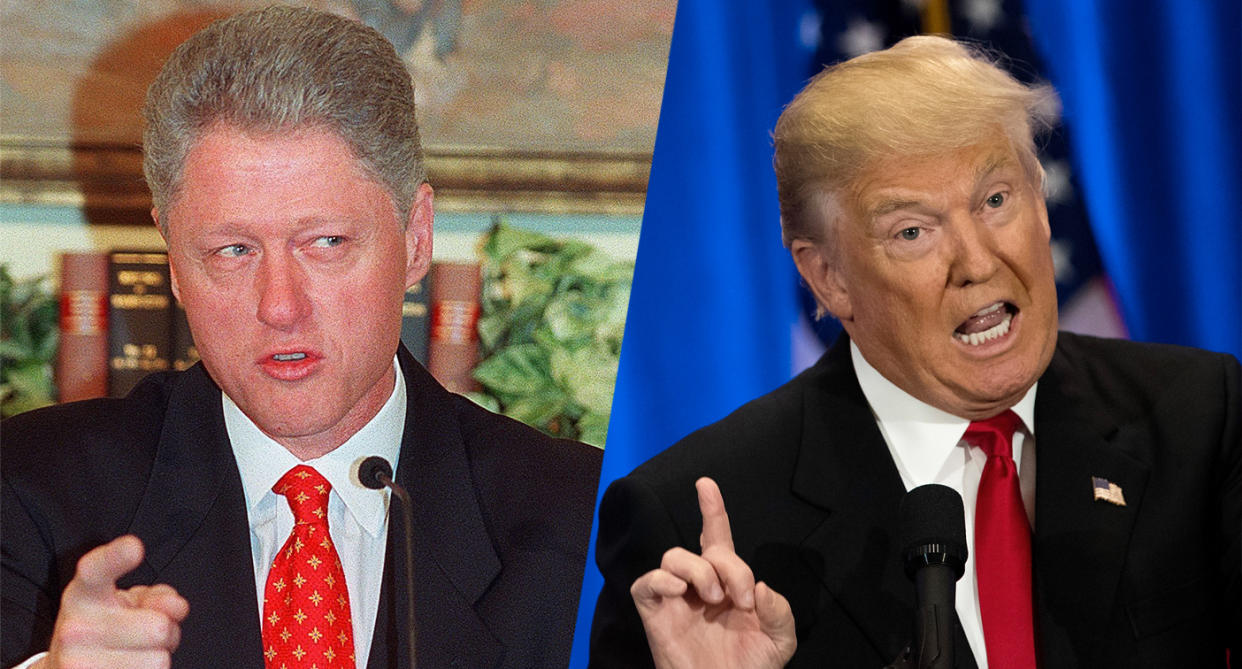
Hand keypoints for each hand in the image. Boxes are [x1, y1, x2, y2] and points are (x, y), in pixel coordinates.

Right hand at [36, 535, 188, 668]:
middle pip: (159, 627)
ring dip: (159, 657)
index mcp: (83, 594)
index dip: (116, 557)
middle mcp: (75, 627)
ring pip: (159, 660)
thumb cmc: (105, 629)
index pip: (96, 570)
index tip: (134, 548)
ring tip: (136, 653)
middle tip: (146, 633)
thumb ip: (158, 596)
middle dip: (167, 631)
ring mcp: (78, 663)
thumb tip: (175, 607)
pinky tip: (130, 667)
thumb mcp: (128, 602)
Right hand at [630, 477, 795, 668]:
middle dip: (729, 566)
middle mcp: (700, 586)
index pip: (717, 539)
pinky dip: (662, 581)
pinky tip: (680, 594)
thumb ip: (779, 611)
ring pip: (673, 556)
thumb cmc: (750, 668)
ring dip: (698, 571)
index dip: (712, 510)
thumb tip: (760, 586)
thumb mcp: (780, 640)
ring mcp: (675, 599)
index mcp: (728, 585)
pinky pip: (646, 582)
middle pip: (704, 549)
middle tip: (740, 599)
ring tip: (713, 598)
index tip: (706, 484)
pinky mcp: (655, 614)